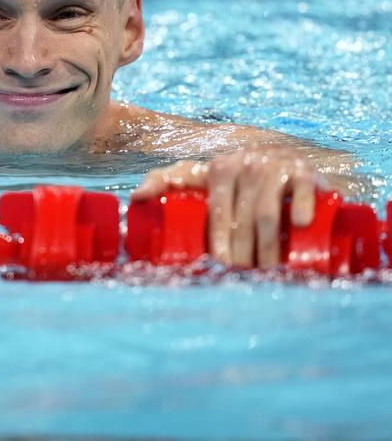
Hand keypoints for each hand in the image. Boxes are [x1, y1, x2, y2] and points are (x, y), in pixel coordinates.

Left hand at [132, 148, 322, 267]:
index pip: (218, 210)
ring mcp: (278, 166)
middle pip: (244, 217)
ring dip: (269, 246)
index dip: (220, 240)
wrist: (275, 163)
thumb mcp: (196, 176)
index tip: (221, 265)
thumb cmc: (229, 177)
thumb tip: (135, 199)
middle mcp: (248, 164)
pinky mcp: (305, 172)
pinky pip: (303, 190)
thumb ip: (163, 181)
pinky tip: (300, 226)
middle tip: (244, 276)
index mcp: (219, 168)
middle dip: (244, 251)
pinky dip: (302, 207)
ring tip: (267, 272)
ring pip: (269, 212)